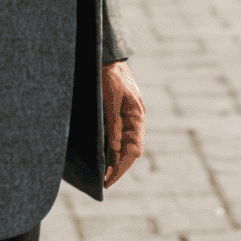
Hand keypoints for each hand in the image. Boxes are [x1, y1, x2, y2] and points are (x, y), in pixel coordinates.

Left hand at [102, 60, 145, 187]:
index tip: (108, 180)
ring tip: (103, 174)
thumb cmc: (110, 76)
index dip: (122, 167)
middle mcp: (136, 118)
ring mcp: (130, 116)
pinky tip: (105, 156)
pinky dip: (114, 149)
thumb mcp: (111, 100)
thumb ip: (114, 124)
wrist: (108, 57)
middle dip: (119, 168)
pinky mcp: (122, 113)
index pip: (134, 150)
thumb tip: (115, 149)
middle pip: (131, 151)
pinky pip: (121, 136)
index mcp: (137, 115)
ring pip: (127, 145)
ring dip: (117, 160)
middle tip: (104, 183)